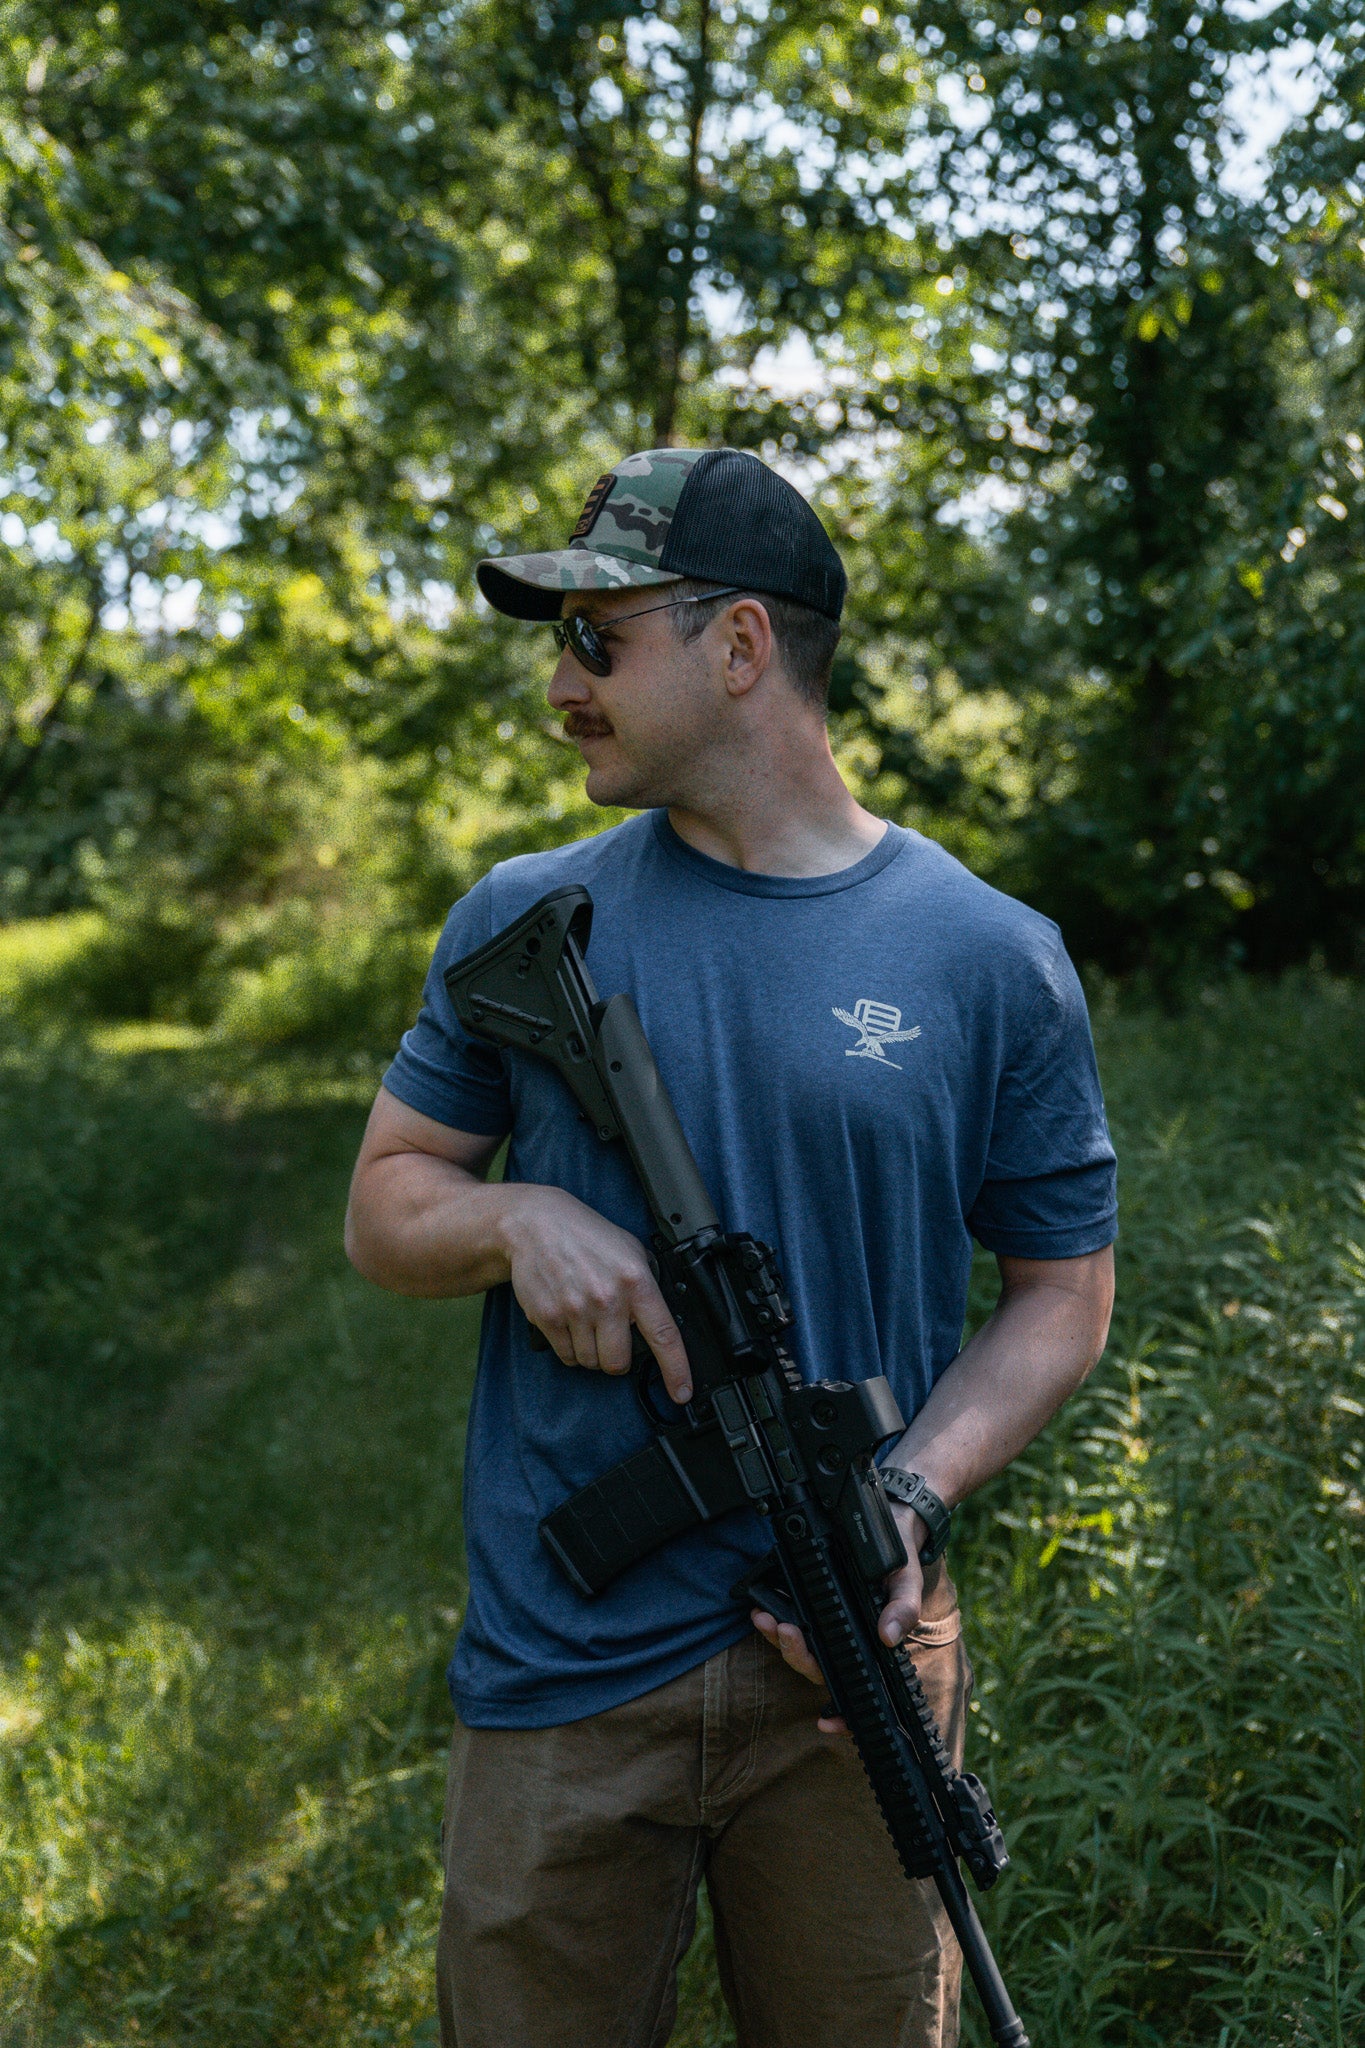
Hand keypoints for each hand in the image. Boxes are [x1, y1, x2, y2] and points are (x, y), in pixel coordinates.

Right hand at [499, 1184, 692, 1402]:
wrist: (536, 1225)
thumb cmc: (586, 1237)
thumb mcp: (630, 1250)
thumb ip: (647, 1284)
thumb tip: (660, 1320)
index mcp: (636, 1282)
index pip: (664, 1335)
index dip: (676, 1370)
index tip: (682, 1392)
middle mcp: (607, 1299)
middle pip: (618, 1362)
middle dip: (617, 1358)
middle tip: (611, 1337)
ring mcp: (576, 1310)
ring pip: (591, 1362)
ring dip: (591, 1353)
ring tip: (586, 1322)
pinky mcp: (548, 1318)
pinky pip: (566, 1356)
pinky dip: (570, 1349)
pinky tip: (570, 1324)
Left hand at [751, 1504, 926, 1733]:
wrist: (891, 1526)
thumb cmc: (901, 1562)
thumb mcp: (907, 1582)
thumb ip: (903, 1608)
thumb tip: (889, 1636)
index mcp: (872, 1648)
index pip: (856, 1691)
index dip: (842, 1716)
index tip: (826, 1723)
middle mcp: (848, 1644)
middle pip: (817, 1669)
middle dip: (796, 1655)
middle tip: (785, 1631)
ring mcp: (829, 1627)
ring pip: (800, 1649)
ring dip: (779, 1639)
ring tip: (766, 1618)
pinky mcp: (813, 1606)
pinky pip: (793, 1621)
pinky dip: (776, 1619)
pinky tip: (765, 1608)